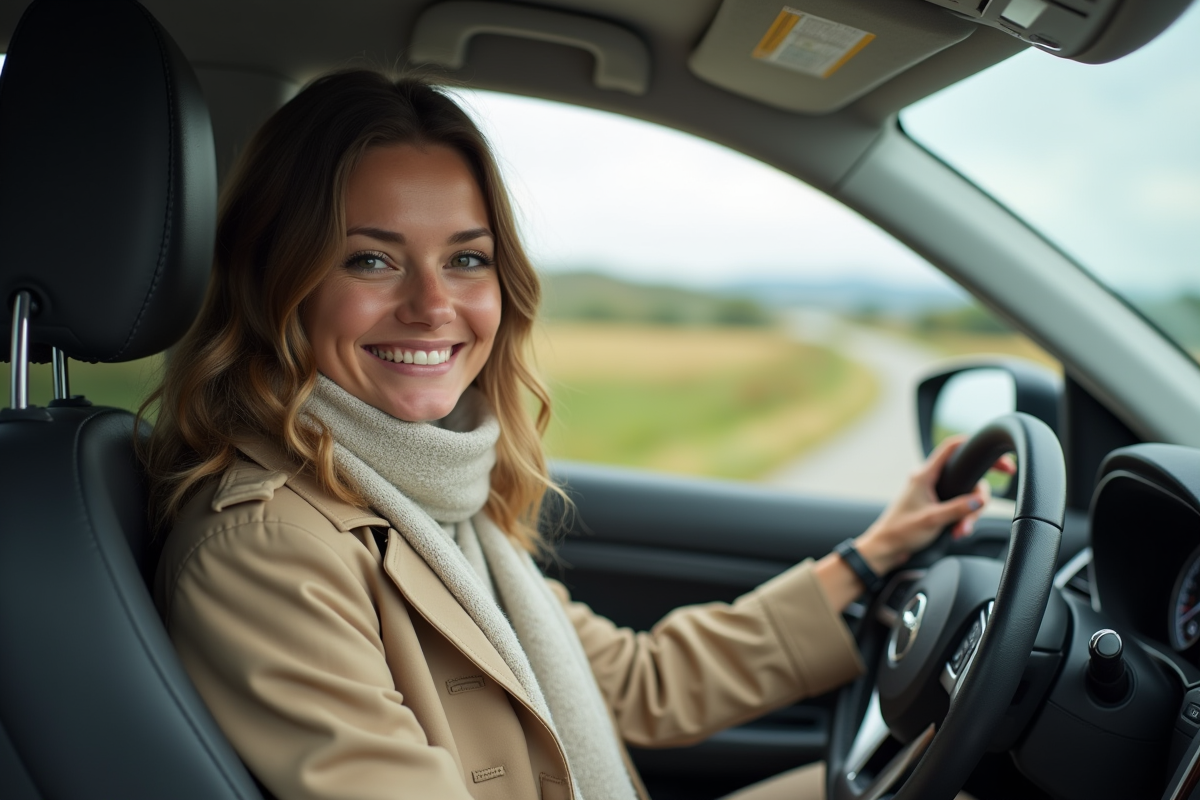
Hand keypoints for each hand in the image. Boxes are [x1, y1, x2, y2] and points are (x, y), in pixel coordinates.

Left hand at [853, 435, 1014, 575]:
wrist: (886, 548)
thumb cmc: (901, 532)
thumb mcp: (933, 520)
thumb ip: (958, 508)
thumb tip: (979, 500)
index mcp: (924, 475)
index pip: (952, 448)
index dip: (975, 447)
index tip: (998, 458)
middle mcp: (928, 479)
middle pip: (966, 478)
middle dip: (975, 500)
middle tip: (973, 518)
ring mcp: (932, 491)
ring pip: (964, 495)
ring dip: (968, 514)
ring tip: (960, 531)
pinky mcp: (935, 504)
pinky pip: (957, 505)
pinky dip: (961, 518)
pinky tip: (957, 531)